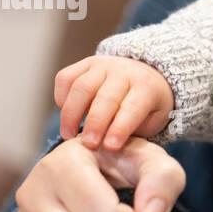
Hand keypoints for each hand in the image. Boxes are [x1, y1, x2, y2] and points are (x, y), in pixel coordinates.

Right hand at [55, 55, 174, 150]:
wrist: (145, 74)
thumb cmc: (146, 106)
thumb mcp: (151, 120)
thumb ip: (132, 131)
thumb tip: (106, 147)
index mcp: (146, 87)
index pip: (132, 108)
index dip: (120, 128)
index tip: (110, 147)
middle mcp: (124, 72)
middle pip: (105, 97)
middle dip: (95, 123)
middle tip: (88, 144)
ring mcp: (103, 65)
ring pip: (81, 87)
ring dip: (71, 114)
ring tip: (68, 135)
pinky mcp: (84, 63)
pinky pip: (66, 77)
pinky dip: (61, 97)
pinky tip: (64, 114)